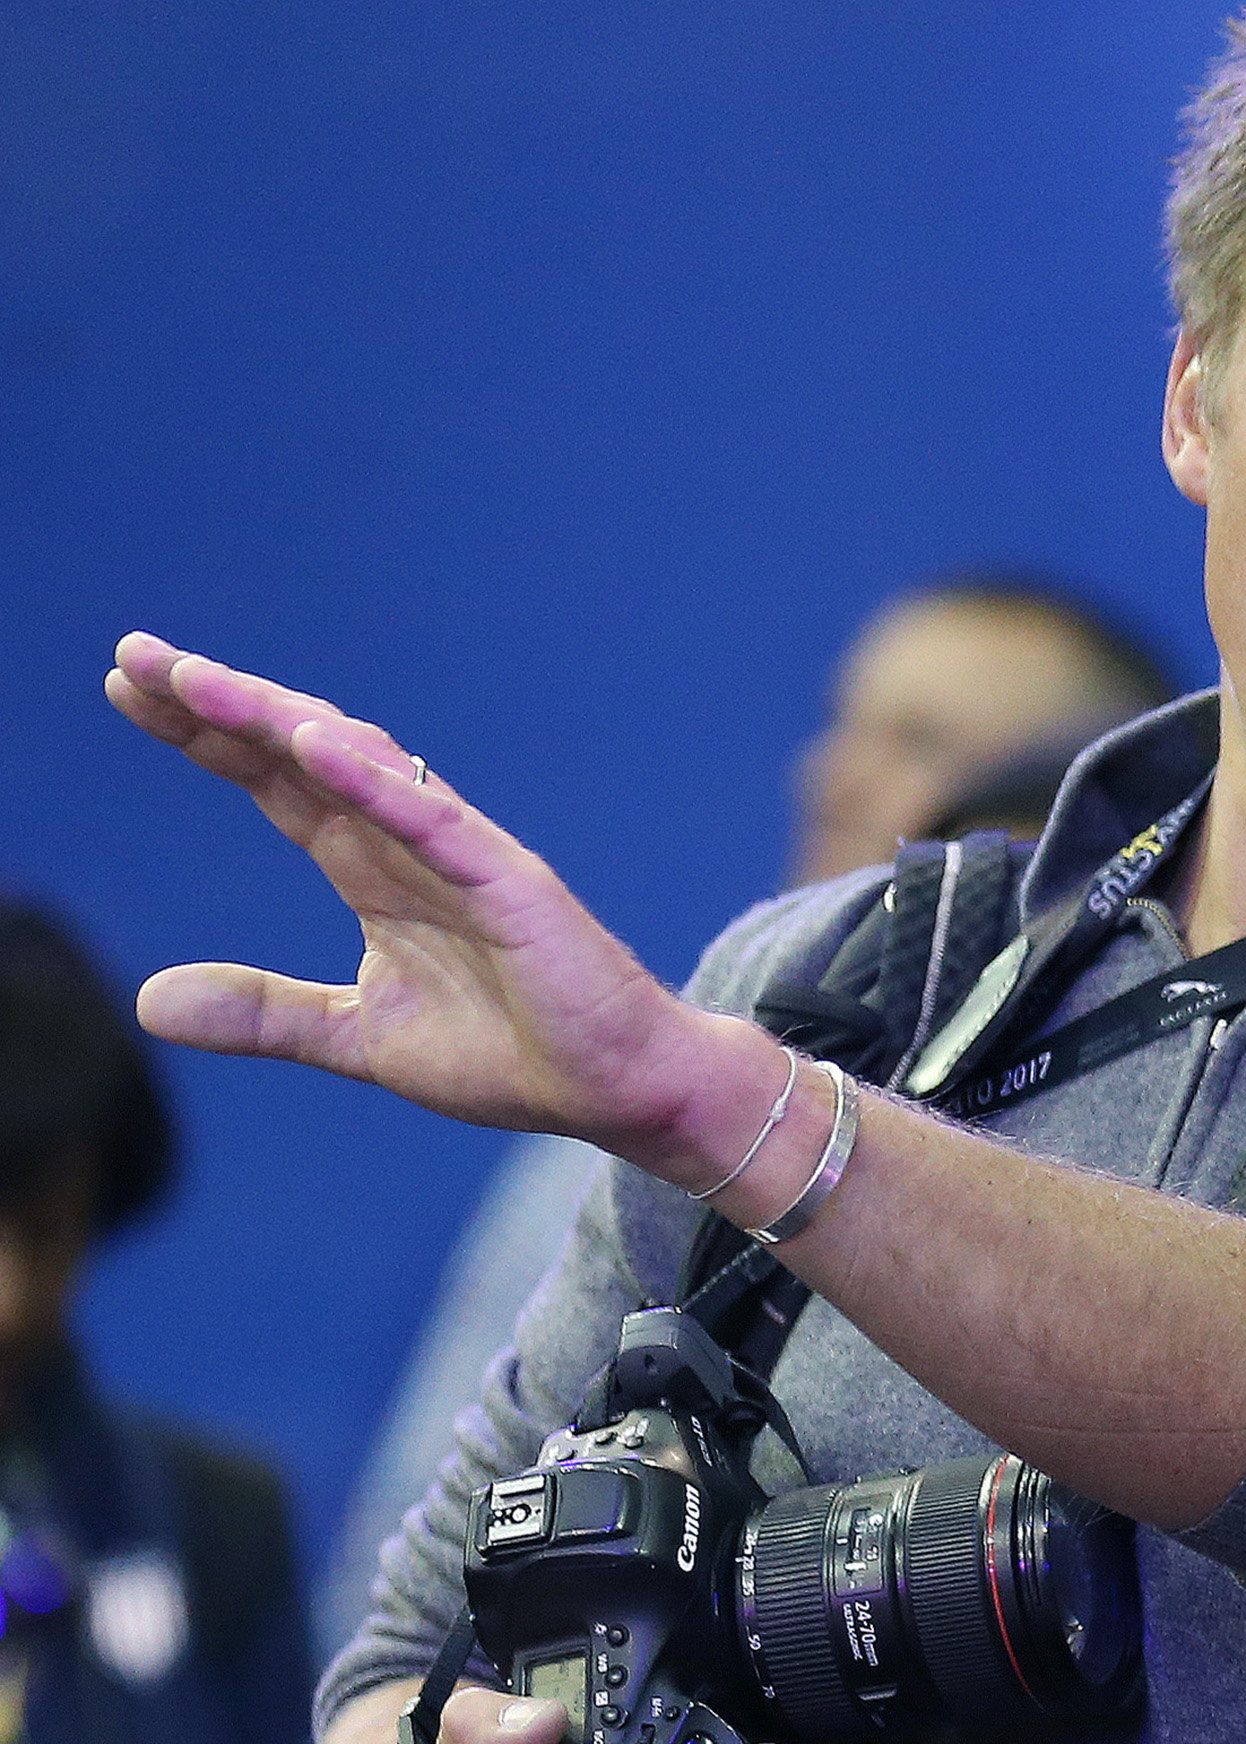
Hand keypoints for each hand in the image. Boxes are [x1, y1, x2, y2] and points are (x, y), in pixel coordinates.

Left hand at [103, 635, 736, 1168]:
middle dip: (217, 706)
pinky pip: (435, 823)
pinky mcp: (511, 884)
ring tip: (197, 682)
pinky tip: (315, 745)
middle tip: (135, 655)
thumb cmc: (515, 1053)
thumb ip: (266, 1013)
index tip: (129, 688)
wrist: (619, 1088)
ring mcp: (462, 857)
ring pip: (360, 767)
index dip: (205, 737)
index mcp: (376, 874)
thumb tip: (147, 1002)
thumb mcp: (361, 1039)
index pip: (277, 785)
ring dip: (277, 720)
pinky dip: (378, 783)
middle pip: (300, 756)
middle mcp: (410, 846)